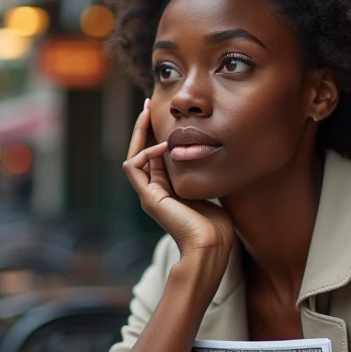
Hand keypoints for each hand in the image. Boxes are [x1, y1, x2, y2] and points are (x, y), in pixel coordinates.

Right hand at [122, 100, 233, 263]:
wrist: (211, 246)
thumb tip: (211, 154)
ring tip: (146, 114)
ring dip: (138, 134)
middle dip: (143, 128)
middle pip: (141, 152)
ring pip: (133, 157)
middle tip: (148, 104)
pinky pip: (134, 168)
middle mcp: (155, 191)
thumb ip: (202, 174)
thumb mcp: (209, 190)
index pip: (156, 155)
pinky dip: (144, 153)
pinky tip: (162, 145)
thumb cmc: (217, 225)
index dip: (157, 134)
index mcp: (168, 190)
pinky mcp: (148, 198)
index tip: (161, 113)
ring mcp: (149, 195)